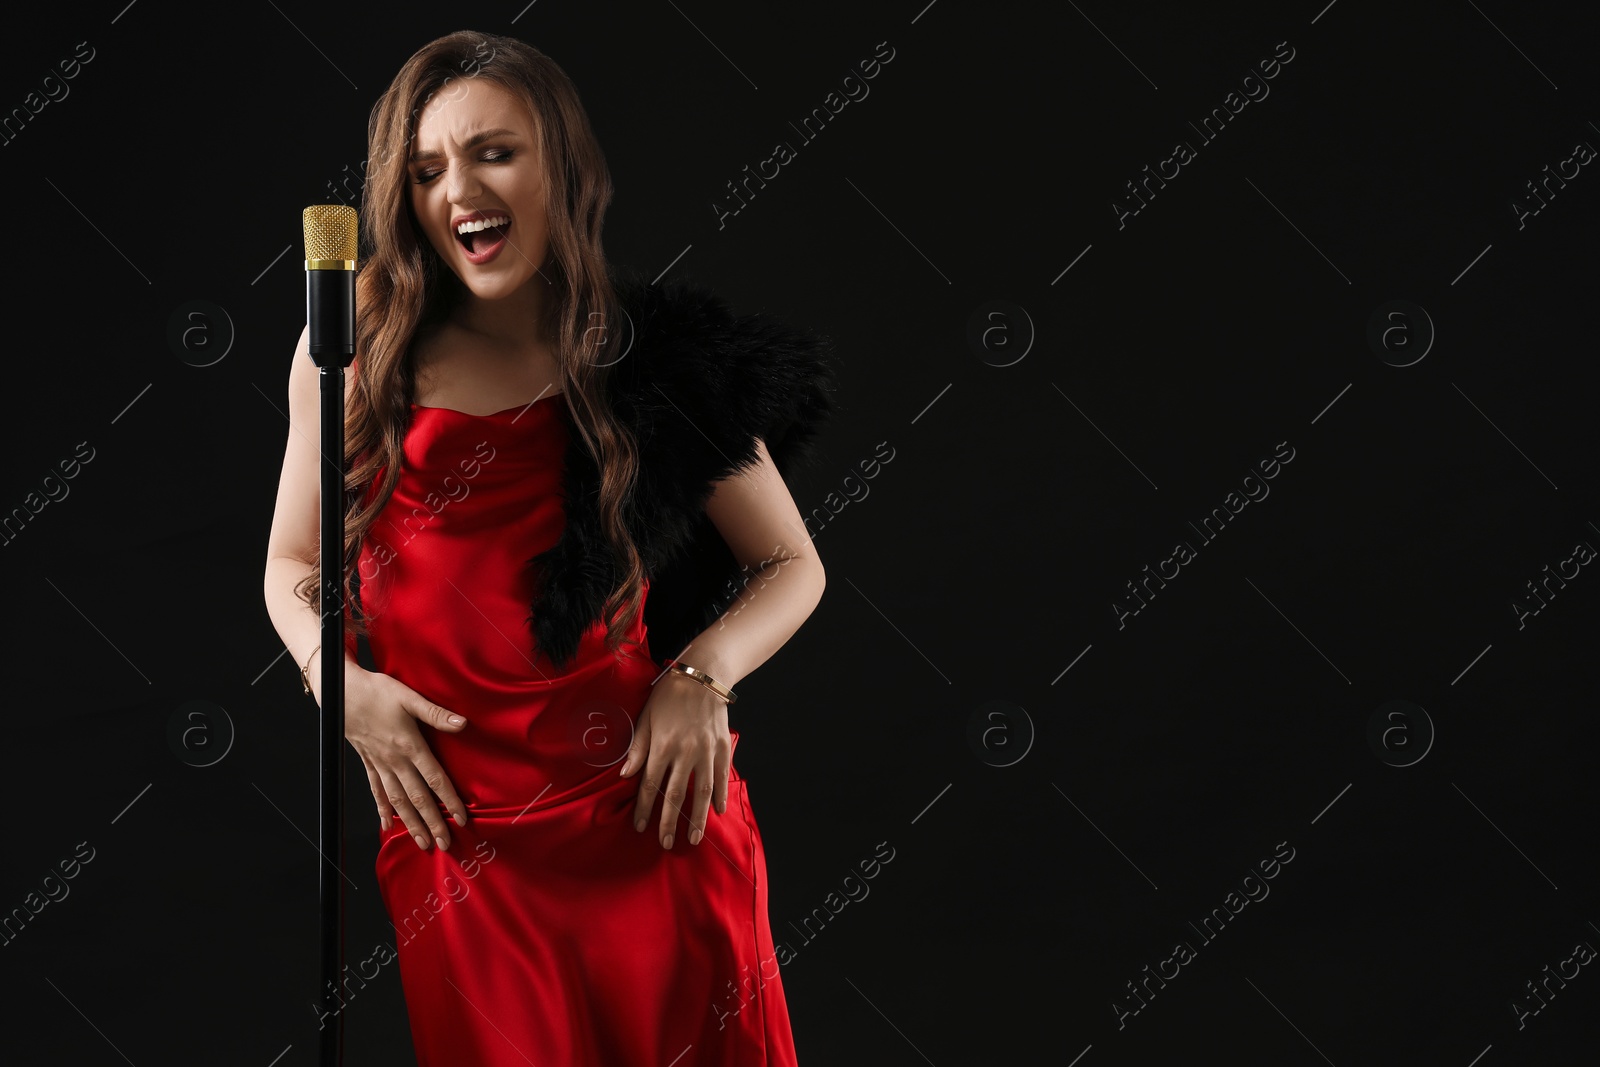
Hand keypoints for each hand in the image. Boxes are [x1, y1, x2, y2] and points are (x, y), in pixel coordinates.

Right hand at [320, 660, 470, 851]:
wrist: (341, 691)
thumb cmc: (377, 691)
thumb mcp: (409, 697)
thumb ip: (435, 713)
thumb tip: (462, 723)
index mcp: (409, 745)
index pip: (435, 779)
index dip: (449, 800)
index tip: (462, 819)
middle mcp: (395, 761)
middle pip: (417, 798)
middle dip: (432, 823)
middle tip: (444, 844)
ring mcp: (379, 764)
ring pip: (397, 800)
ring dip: (410, 823)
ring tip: (422, 843)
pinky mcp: (367, 763)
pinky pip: (376, 790)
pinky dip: (381, 809)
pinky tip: (386, 825)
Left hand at [619, 669, 731, 848]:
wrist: (702, 675)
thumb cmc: (668, 695)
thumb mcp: (645, 718)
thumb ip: (637, 748)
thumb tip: (624, 774)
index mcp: (662, 745)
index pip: (651, 785)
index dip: (645, 808)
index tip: (641, 826)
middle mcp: (684, 751)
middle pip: (675, 794)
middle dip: (669, 822)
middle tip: (665, 843)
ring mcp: (706, 750)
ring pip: (701, 791)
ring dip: (697, 817)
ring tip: (694, 838)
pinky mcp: (722, 746)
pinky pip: (722, 776)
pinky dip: (720, 795)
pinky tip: (718, 812)